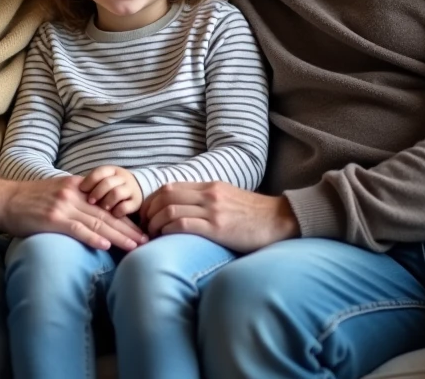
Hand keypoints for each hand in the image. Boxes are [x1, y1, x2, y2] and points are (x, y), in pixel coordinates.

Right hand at [0, 175, 148, 250]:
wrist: (4, 200)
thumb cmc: (30, 199)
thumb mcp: (57, 192)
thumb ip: (77, 200)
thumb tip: (96, 215)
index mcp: (78, 187)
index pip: (108, 204)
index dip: (126, 217)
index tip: (142, 228)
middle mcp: (74, 194)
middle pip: (108, 214)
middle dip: (129, 228)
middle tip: (147, 240)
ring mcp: (64, 206)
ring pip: (98, 222)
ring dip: (119, 236)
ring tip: (135, 246)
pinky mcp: (52, 218)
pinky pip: (77, 229)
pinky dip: (92, 237)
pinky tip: (106, 244)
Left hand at [80, 165, 142, 216]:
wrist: (135, 191)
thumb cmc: (111, 188)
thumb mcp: (103, 181)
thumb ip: (90, 184)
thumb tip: (71, 190)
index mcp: (112, 170)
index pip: (99, 172)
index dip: (89, 181)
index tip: (81, 190)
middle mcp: (122, 178)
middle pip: (108, 182)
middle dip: (97, 193)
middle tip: (90, 201)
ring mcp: (130, 189)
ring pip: (117, 193)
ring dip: (107, 202)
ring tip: (102, 209)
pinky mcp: (136, 202)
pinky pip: (126, 206)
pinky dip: (117, 211)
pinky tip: (112, 215)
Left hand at [139, 182, 299, 252]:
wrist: (281, 220)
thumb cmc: (254, 215)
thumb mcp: (227, 199)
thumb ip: (206, 200)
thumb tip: (182, 211)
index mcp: (209, 186)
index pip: (169, 186)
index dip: (152, 200)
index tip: (147, 215)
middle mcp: (208, 194)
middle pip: (164, 195)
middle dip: (148, 211)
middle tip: (144, 227)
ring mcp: (212, 210)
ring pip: (169, 209)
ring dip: (154, 224)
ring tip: (152, 236)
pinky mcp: (217, 227)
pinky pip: (182, 224)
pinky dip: (167, 231)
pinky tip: (165, 239)